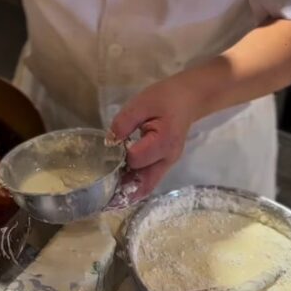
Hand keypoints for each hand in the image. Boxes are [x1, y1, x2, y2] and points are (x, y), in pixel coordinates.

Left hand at [108, 75, 204, 201]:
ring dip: (128, 190)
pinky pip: (149, 179)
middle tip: (101, 192)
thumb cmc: (165, 98)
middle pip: (143, 184)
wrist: (188, 98)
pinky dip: (135, 184)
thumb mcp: (141, 103)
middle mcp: (168, 158)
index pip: (135, 159)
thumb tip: (109, 142)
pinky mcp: (165, 163)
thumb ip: (124, 122)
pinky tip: (120, 183)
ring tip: (107, 192)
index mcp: (164, 142)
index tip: (111, 148)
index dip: (120, 156)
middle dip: (122, 189)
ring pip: (147, 185)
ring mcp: (168, 163)